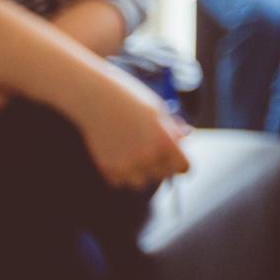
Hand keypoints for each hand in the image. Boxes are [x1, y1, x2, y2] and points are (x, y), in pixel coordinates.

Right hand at [73, 66, 191, 190]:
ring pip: (141, 182)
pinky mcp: (107, 168)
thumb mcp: (158, 111)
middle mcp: (148, 157)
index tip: (173, 154)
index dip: (179, 161)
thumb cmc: (129, 99)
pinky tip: (117, 152)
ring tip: (132, 151)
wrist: (94, 96)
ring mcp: (127, 165)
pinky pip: (120, 180)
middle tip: (148, 147)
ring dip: (140, 172)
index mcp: (165, 142)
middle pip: (163, 175)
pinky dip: (120, 172)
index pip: (184, 168)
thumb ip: (172, 130)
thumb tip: (184, 140)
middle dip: (160, 164)